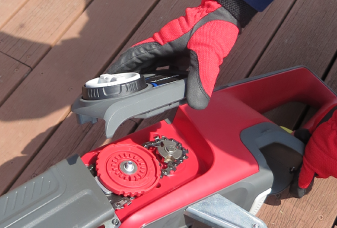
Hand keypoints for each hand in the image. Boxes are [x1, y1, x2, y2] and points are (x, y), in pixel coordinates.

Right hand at [107, 1, 239, 109]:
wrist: (228, 15)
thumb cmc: (215, 26)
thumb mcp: (207, 55)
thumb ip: (201, 79)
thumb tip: (196, 104)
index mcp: (162, 44)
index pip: (134, 57)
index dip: (120, 69)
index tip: (108, 80)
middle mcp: (163, 47)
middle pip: (140, 65)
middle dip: (130, 80)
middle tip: (121, 96)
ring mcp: (172, 50)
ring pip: (153, 68)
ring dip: (145, 82)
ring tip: (138, 98)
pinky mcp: (181, 54)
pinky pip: (166, 69)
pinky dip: (161, 81)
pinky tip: (163, 92)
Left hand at [292, 106, 336, 197]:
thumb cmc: (334, 127)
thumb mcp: (315, 127)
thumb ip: (306, 135)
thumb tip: (296, 135)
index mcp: (312, 163)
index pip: (304, 177)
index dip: (302, 181)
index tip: (301, 186)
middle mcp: (326, 171)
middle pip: (323, 171)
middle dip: (324, 163)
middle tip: (329, 149)